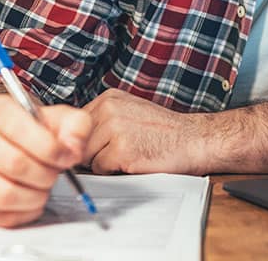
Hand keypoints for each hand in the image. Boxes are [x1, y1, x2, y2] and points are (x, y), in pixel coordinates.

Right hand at [0, 94, 89, 226]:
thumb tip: (71, 148)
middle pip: (12, 163)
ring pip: (2, 194)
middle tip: (54, 175)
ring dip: (33, 197)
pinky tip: (29, 203)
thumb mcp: (64, 119)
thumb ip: (76, 127)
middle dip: (44, 175)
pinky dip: (18, 215)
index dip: (49, 148)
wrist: (18, 145)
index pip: (18, 128)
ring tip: (42, 189)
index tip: (66, 157)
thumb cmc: (38, 133)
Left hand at [82, 88, 208, 174]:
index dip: (86, 139)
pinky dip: (113, 171)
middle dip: (93, 151)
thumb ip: (102, 120)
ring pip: (87, 156)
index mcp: (109, 98)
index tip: (101, 144)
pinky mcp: (121, 150)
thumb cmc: (164, 132)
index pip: (76, 123)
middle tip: (119, 151)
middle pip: (79, 140)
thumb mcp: (130, 112)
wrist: (193, 140)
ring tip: (128, 153)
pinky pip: (100, 169)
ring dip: (103, 162)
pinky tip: (133, 160)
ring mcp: (114, 128)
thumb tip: (74, 137)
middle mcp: (109, 109)